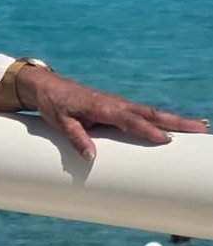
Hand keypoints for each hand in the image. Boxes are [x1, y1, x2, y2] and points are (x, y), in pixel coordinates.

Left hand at [15, 66, 207, 160]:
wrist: (47, 87)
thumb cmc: (53, 105)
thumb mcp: (60, 123)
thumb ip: (76, 139)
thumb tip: (91, 158)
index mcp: (103, 106)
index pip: (130, 120)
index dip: (148, 130)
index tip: (167, 138)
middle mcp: (115, 103)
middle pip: (151, 113)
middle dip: (176, 121)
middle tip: (201, 128)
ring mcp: (118, 105)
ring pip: (151, 112)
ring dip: (175, 119)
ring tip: (199, 126)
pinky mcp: (117, 108)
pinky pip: (143, 114)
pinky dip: (161, 118)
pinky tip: (175, 126)